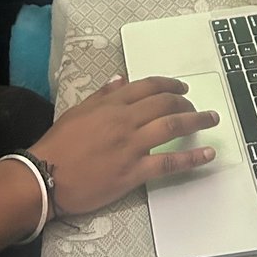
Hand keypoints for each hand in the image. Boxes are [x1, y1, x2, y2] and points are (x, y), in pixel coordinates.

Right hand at [28, 76, 218, 216]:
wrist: (45, 176)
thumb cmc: (57, 145)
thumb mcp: (77, 111)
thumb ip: (102, 95)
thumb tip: (122, 80)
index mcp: (111, 104)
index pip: (147, 87)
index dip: (169, 85)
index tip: (182, 88)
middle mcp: (124, 121)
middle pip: (164, 104)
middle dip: (185, 102)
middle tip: (197, 107)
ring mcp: (131, 146)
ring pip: (171, 127)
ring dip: (195, 121)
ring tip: (211, 119)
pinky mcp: (134, 172)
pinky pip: (168, 163)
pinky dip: (192, 157)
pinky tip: (207, 154)